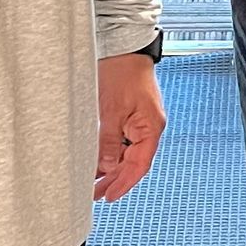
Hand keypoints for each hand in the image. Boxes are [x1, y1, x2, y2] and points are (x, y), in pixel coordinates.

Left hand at [96, 52, 166, 201]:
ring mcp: (140, 123)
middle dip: (115, 179)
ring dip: (111, 168)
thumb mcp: (111, 110)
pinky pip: (122, 142)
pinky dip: (110, 153)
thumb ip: (108, 140)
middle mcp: (148, 128)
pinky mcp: (131, 117)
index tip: (110, 196)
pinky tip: (98, 162)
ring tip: (94, 183)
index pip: (139, 165)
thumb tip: (105, 166)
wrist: (123, 49)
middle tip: (97, 194)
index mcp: (151, 128)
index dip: (124, 183)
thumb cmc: (123, 73)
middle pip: (133, 162)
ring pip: (126, 154)